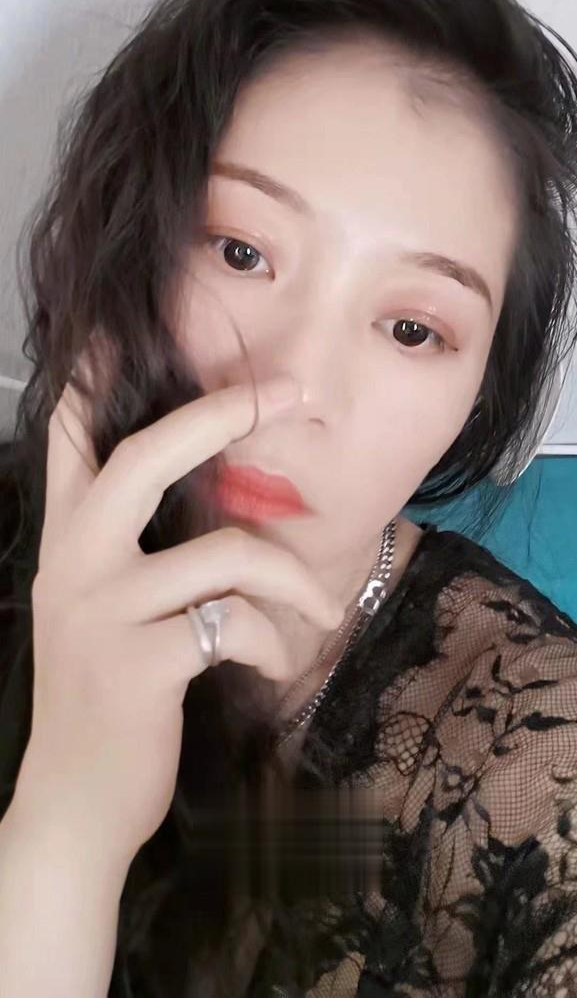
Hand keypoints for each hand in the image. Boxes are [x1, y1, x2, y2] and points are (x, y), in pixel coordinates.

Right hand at [12, 365, 343, 867]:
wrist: (75, 802)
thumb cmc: (105, 699)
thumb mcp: (103, 614)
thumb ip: (133, 557)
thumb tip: (215, 516)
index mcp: (66, 543)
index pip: (69, 440)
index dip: (92, 379)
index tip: (116, 326)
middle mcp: (74, 564)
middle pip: (144, 459)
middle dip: (221, 414)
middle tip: (287, 390)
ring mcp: (103, 613)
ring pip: (224, 554)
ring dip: (293, 578)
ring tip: (323, 610)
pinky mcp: (140, 665)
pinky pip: (236, 627)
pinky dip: (274, 643)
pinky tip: (273, 667)